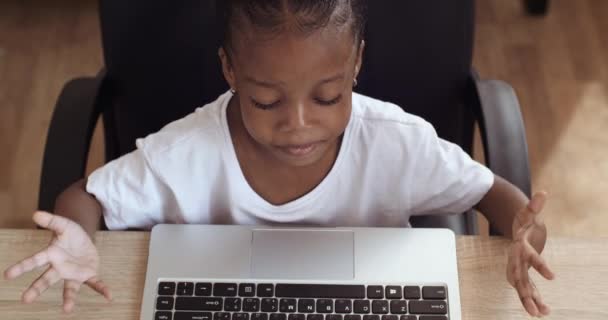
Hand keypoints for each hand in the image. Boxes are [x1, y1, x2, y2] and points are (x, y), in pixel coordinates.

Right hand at [3, 211, 111, 312]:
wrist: (84, 241)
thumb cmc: (70, 235)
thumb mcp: (63, 225)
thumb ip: (51, 220)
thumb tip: (35, 214)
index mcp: (51, 255)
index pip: (34, 261)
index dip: (21, 267)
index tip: (7, 274)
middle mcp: (59, 268)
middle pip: (46, 279)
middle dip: (36, 289)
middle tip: (25, 299)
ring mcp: (73, 273)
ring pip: (69, 288)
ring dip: (69, 299)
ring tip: (67, 310)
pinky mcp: (88, 275)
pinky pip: (95, 283)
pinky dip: (102, 289)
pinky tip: (109, 296)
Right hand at [507, 191, 554, 316]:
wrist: (513, 229)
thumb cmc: (522, 221)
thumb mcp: (527, 212)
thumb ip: (534, 205)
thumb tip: (542, 193)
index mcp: (519, 246)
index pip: (529, 257)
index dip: (540, 266)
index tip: (553, 276)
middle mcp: (515, 259)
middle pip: (519, 278)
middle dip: (526, 294)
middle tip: (535, 310)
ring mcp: (517, 268)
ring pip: (522, 287)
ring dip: (529, 301)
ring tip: (539, 314)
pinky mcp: (521, 274)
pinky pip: (526, 288)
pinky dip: (533, 299)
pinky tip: (542, 311)